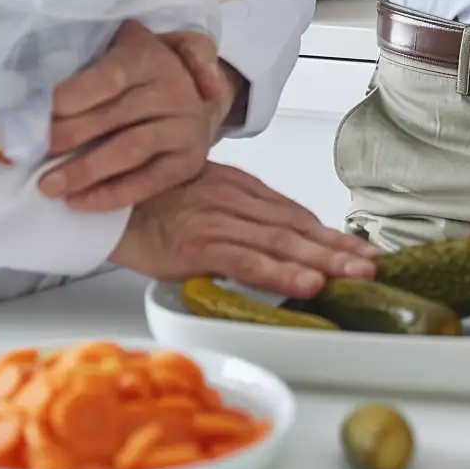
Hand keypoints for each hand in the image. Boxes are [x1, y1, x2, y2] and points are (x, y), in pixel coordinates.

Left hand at [35, 22, 233, 211]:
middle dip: (67, 137)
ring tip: (48, 186)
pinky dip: (110, 195)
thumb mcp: (117, 45)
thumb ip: (84, 54)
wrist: (195, 93)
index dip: (71, 97)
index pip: (109, 77)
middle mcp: (173, 88)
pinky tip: (77, 201)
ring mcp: (185, 126)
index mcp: (148, 56)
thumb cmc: (136, 72)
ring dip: (84, 171)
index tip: (37, 114)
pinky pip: (147, 182)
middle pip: (114, 117)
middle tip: (32, 153)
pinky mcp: (189, 160)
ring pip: (129, 151)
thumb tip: (31, 82)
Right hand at [111, 162, 378, 297]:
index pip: (291, 212)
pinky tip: (308, 283)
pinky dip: (281, 273)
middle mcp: (230, 199)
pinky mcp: (197, 244)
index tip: (357, 248)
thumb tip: (262, 238)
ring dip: (323, 260)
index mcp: (233, 185)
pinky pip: (248, 261)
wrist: (97, 206)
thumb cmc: (138, 205)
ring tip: (356, 275)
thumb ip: (229, 213)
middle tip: (372, 265)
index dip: (327, 232)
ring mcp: (216, 220)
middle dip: (337, 247)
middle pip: (295, 226)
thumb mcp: (193, 197)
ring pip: (280, 242)